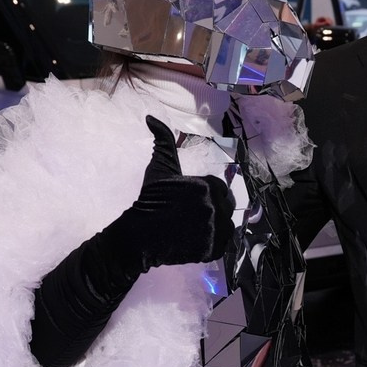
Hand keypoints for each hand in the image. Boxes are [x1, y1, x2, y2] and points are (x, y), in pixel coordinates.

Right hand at [121, 116, 233, 267]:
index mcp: (208, 185)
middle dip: (213, 208)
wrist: (141, 234)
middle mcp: (216, 207)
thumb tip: (150, 118)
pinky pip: (222, 243)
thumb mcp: (159, 167)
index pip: (219, 187)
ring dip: (215, 225)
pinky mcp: (214, 249)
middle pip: (225, 206)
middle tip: (192, 215)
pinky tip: (195, 239)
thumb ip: (162, 141)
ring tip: (194, 227)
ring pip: (226, 224)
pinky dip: (212, 242)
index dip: (206, 193)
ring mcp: (216, 229)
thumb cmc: (151, 198)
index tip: (190, 200)